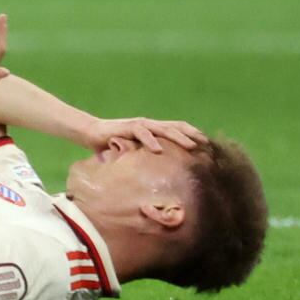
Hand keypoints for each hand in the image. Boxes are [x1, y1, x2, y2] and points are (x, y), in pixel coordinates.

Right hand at [84, 115, 204, 158]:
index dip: (193, 134)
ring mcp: (138, 124)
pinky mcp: (125, 127)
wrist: (90, 133)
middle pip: (175, 127)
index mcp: (153, 129)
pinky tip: (158, 149)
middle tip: (208, 146)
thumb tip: (164, 175)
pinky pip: (141, 133)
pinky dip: (150, 140)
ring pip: (163, 129)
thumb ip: (148, 157)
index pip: (177, 128)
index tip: (209, 146)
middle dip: (193, 136)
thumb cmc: (114, 144)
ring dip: (178, 137)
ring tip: (192, 146)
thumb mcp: (135, 151)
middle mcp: (148, 124)